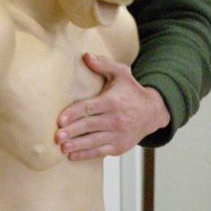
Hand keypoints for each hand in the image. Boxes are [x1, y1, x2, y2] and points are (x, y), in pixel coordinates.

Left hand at [55, 53, 169, 159]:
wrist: (153, 112)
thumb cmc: (132, 91)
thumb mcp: (121, 73)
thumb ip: (103, 64)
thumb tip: (85, 56)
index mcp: (113, 101)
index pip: (90, 108)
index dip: (74, 114)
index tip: (60, 119)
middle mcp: (116, 119)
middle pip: (90, 126)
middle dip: (73, 132)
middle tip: (57, 136)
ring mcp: (118, 135)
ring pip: (94, 141)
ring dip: (77, 145)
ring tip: (62, 147)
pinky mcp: (119, 146)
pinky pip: (101, 152)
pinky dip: (86, 154)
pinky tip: (72, 155)